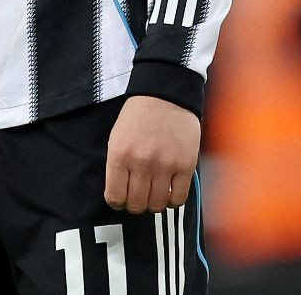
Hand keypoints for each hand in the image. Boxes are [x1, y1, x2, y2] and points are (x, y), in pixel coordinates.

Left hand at [103, 95, 199, 213]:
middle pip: (137, 204)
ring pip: (157, 205)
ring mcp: (165, 166)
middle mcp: (141, 163)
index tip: (121, 199)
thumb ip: (117, 165)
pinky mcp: (185, 166)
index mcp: (120, 155)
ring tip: (154, 194)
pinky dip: (173, 201)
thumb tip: (120, 193)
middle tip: (138, 198)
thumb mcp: (116, 138)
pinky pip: (178, 198)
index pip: (115, 196)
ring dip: (154, 204)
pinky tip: (169, 192)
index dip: (117, 202)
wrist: (164, 96)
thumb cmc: (138, 116)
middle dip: (135, 205)